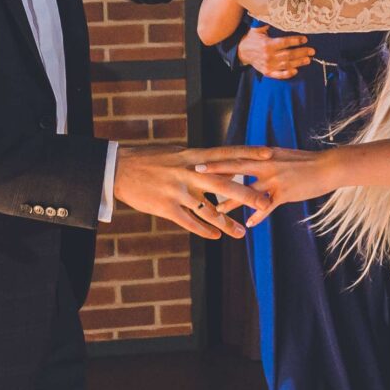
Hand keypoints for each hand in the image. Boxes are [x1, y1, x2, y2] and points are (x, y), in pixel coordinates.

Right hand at [113, 144, 272, 238]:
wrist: (119, 169)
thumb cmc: (151, 160)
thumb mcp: (178, 155)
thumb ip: (202, 162)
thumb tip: (227, 167)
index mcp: (192, 156)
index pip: (226, 153)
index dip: (248, 154)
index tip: (269, 154)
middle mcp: (188, 173)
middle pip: (223, 184)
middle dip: (246, 195)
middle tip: (266, 204)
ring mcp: (177, 191)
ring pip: (208, 210)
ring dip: (227, 222)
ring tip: (242, 233)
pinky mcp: (166, 207)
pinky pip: (189, 222)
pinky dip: (204, 230)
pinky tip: (216, 236)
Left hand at [190, 145, 335, 222]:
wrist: (329, 166)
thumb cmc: (307, 162)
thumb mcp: (284, 156)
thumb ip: (267, 160)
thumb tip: (254, 160)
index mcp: (265, 155)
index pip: (237, 155)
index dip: (218, 157)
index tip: (200, 157)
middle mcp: (267, 164)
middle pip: (236, 167)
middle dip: (215, 171)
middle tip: (196, 173)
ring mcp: (275, 179)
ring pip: (248, 190)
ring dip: (231, 201)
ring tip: (217, 211)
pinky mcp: (285, 193)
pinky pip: (268, 206)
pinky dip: (258, 215)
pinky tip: (250, 223)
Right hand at [238, 26, 312, 79]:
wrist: (241, 52)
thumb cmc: (252, 38)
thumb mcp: (257, 29)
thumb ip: (267, 23)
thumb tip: (277, 14)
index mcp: (267, 44)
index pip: (284, 42)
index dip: (295, 41)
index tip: (305, 39)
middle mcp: (268, 56)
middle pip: (288, 54)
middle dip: (301, 52)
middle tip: (312, 51)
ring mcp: (268, 65)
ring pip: (286, 64)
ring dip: (298, 62)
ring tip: (308, 60)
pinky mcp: (267, 72)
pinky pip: (278, 75)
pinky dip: (287, 74)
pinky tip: (295, 71)